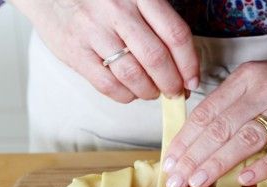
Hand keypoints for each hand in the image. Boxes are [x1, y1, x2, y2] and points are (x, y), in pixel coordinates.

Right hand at [12, 0, 198, 101]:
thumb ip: (156, 22)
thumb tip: (182, 64)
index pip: (175, 34)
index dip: (189, 64)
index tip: (192, 80)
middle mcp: (117, 10)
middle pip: (157, 58)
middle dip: (171, 83)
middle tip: (174, 92)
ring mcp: (94, 31)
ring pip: (134, 75)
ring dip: (149, 92)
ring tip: (152, 92)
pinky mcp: (75, 52)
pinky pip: (108, 85)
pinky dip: (125, 96)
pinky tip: (129, 92)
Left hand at [162, 37, 266, 186]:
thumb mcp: (266, 78)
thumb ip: (239, 102)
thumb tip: (207, 137)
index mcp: (248, 77)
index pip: (207, 113)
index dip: (185, 140)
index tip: (169, 162)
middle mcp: (265, 89)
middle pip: (219, 127)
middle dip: (192, 157)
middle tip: (174, 182)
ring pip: (245, 138)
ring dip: (217, 163)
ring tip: (196, 183)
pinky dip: (265, 165)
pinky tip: (246, 180)